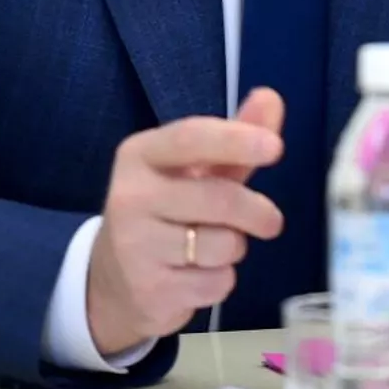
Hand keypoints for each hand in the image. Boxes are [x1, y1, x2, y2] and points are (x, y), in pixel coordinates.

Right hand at [86, 88, 286, 356]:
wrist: (113, 281)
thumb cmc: (165, 212)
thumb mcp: (193, 171)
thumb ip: (234, 139)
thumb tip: (271, 98)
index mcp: (140, 155)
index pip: (191, 138)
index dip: (236, 140)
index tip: (275, 146)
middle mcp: (131, 196)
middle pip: (218, 198)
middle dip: (257, 211)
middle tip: (271, 221)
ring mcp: (135, 246)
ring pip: (222, 245)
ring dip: (234, 247)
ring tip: (214, 246)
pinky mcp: (149, 291)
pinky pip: (216, 283)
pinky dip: (221, 280)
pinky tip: (196, 275)